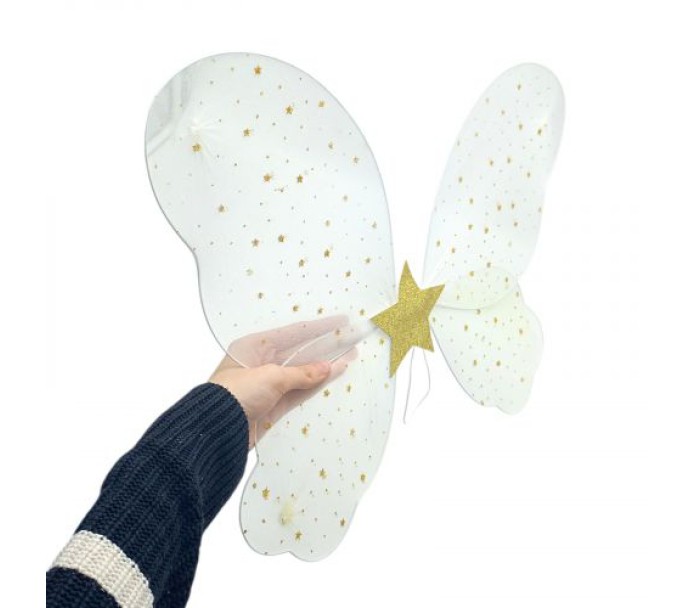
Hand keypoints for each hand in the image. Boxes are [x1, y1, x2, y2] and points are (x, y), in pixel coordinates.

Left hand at [209, 315, 356, 449]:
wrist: (216, 431)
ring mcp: (267, 385)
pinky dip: (316, 385)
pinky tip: (334, 377)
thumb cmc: (235, 395)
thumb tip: (327, 367)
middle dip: (326, 346)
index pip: (293, 332)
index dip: (319, 327)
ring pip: (303, 372)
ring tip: (350, 357)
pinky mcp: (272, 406)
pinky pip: (299, 391)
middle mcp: (260, 363)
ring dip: (325, 366)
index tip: (341, 321)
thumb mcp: (271, 378)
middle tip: (352, 339)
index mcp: (253, 347)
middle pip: (300, 351)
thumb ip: (302, 373)